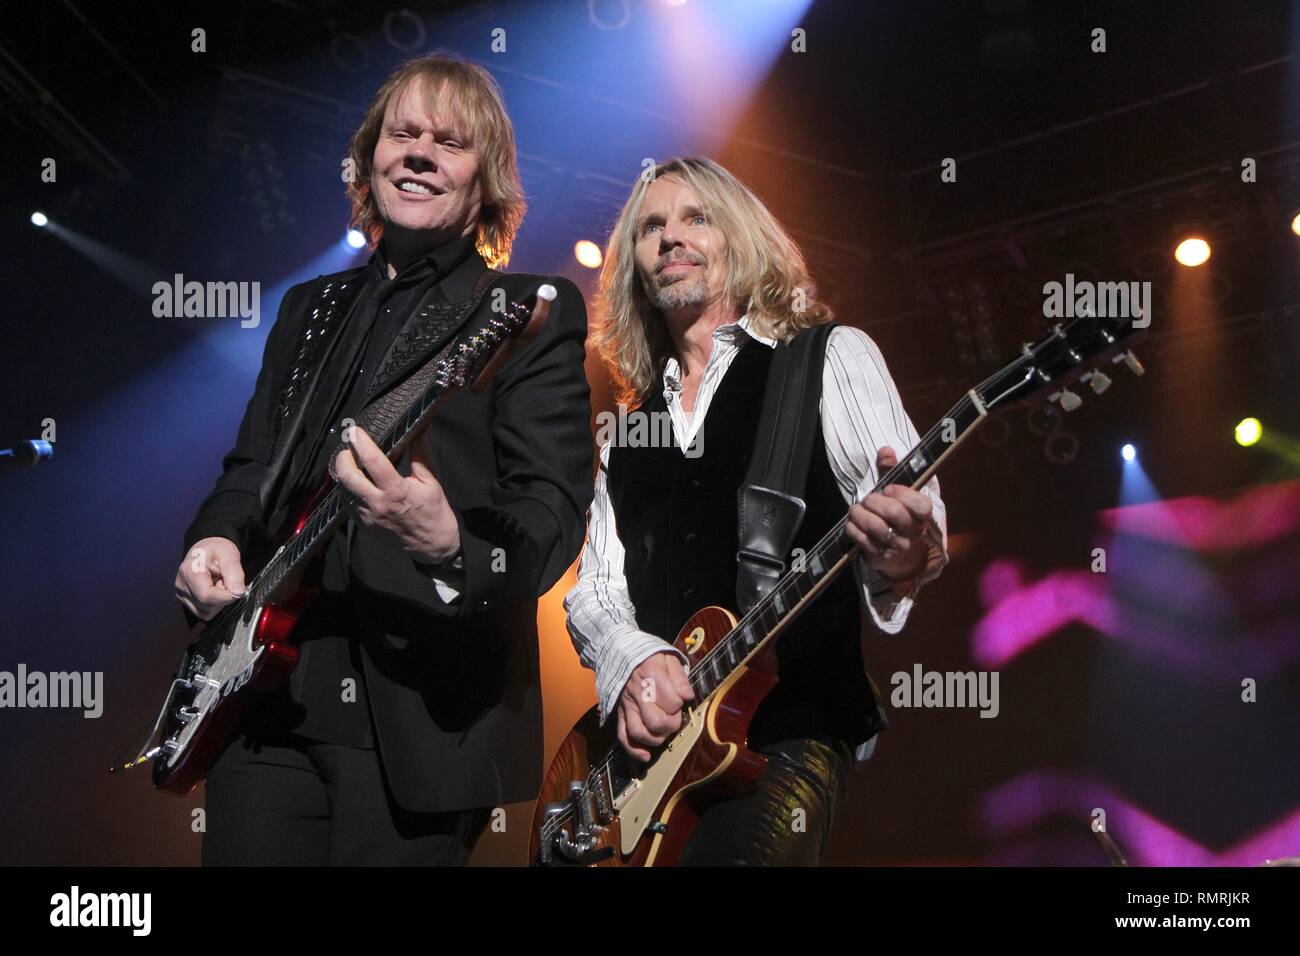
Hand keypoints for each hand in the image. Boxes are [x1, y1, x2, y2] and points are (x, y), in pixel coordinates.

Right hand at [175, 536, 245, 620]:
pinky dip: (213, 605)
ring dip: (218, 602)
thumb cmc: (217, 550)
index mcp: (190, 572)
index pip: (207, 596)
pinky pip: (204, 613)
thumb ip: (235, 575)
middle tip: (225, 581)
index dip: (226, 597)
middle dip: (223, 597)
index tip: (236, 589)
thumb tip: (238, 593)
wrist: (206, 549)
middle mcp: (181, 585)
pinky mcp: (186, 601)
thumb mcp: (230, 556)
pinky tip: (214, 591)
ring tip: (218, 584)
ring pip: (206, 612)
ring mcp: (181, 594)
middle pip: (207, 606)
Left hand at [333, 424, 460, 563]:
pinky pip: (347, 504)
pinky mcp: (364, 526)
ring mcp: (368, 517)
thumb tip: (420, 429)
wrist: (433, 546)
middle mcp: (378, 504)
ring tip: (351, 464)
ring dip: (344, 474)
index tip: (355, 430)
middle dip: (343, 457)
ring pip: (343, 490)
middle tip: (348, 448)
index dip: (360, 442)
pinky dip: (348, 491)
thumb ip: (420, 454)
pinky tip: (357, 484)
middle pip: (347, 476)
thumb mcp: (431, 481)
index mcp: (396, 491)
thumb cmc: (434, 513)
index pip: (372, 460)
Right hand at [616, 651, 694, 761]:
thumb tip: (688, 696)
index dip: (680, 703)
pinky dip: (634, 750)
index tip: (680, 698)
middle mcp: (637, 693)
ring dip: (656, 738)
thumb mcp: (667, 657)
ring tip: (664, 731)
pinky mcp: (619, 713)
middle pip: (656, 721)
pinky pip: (623, 736)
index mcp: (651, 675)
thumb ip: (679, 677)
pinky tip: (646, 755)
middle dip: (671, 724)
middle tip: (674, 716)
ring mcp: (626, 705)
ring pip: (639, 732)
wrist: (618, 650)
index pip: (672, 702)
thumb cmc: (648, 655)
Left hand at [845, 445, 932, 582]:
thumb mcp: (896, 494)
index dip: (902, 494)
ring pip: (876, 527)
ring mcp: (896, 547)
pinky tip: (852, 523)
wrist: (900, 556)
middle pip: (895, 513)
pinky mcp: (880, 557)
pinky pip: (862, 540)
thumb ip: (891, 471)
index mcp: (922, 516)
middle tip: (867, 499)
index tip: (888, 489)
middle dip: (874, 501)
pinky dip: (852, 528)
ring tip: (857, 510)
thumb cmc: (896, 518)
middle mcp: (912, 533)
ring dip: (860, 514)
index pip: (921, 505)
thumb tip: (885, 451)